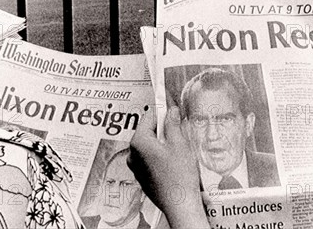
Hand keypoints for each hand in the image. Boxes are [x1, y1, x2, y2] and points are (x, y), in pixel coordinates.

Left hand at [129, 105, 209, 228]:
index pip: (149, 117)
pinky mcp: (142, 177)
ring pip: (149, 145)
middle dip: (163, 129)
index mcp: (139, 142)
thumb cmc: (179, 176)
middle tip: (178, 132)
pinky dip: (160, 156)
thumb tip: (171, 112)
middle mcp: (133, 154)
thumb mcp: (179, 143)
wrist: (179, 204)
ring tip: (178, 149)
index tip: (171, 109)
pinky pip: (150, 159)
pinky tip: (174, 162)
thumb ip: (173, 124)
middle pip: (148, 131)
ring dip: (162, 143)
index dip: (162, 112)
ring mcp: (136, 167)